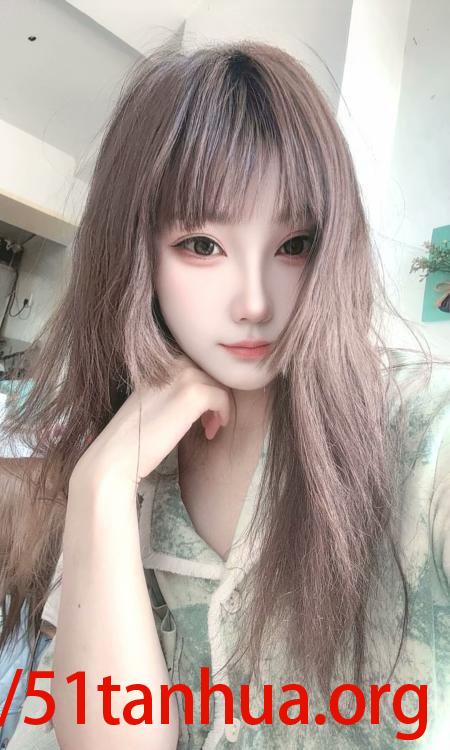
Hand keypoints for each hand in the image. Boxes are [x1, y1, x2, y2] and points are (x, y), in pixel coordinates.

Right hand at [70, 354, 231, 488]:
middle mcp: (172, 361)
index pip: (197, 365)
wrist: (117, 454)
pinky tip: (211, 431)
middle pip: (211, 373)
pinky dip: (222, 414)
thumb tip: (201, 387)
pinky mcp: (193, 394)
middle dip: (214, 396)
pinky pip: (222, 398)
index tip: (200, 412)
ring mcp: (183, 375)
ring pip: (219, 384)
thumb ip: (172, 387)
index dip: (203, 387)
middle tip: (208, 423)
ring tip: (209, 428)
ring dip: (219, 407)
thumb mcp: (153, 399)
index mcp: (161, 361)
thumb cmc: (133, 434)